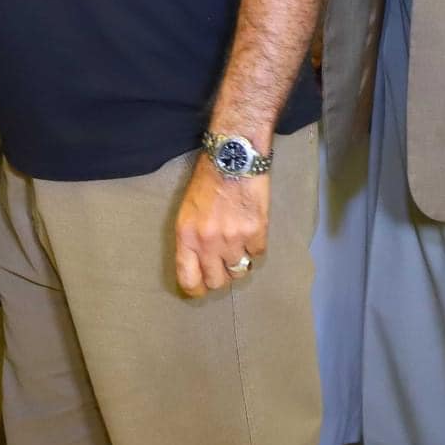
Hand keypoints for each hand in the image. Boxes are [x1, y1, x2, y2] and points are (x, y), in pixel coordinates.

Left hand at [174, 155, 269, 296]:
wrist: (233, 154)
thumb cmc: (207, 179)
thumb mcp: (188, 210)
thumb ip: (191, 239)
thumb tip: (200, 266)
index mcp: (186, 236)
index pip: (189, 280)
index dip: (197, 289)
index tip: (202, 287)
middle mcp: (208, 241)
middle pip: (217, 281)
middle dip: (221, 275)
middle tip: (224, 262)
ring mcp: (233, 238)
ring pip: (240, 271)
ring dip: (240, 260)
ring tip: (239, 242)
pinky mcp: (256, 231)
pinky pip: (258, 254)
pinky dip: (256, 246)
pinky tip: (251, 229)